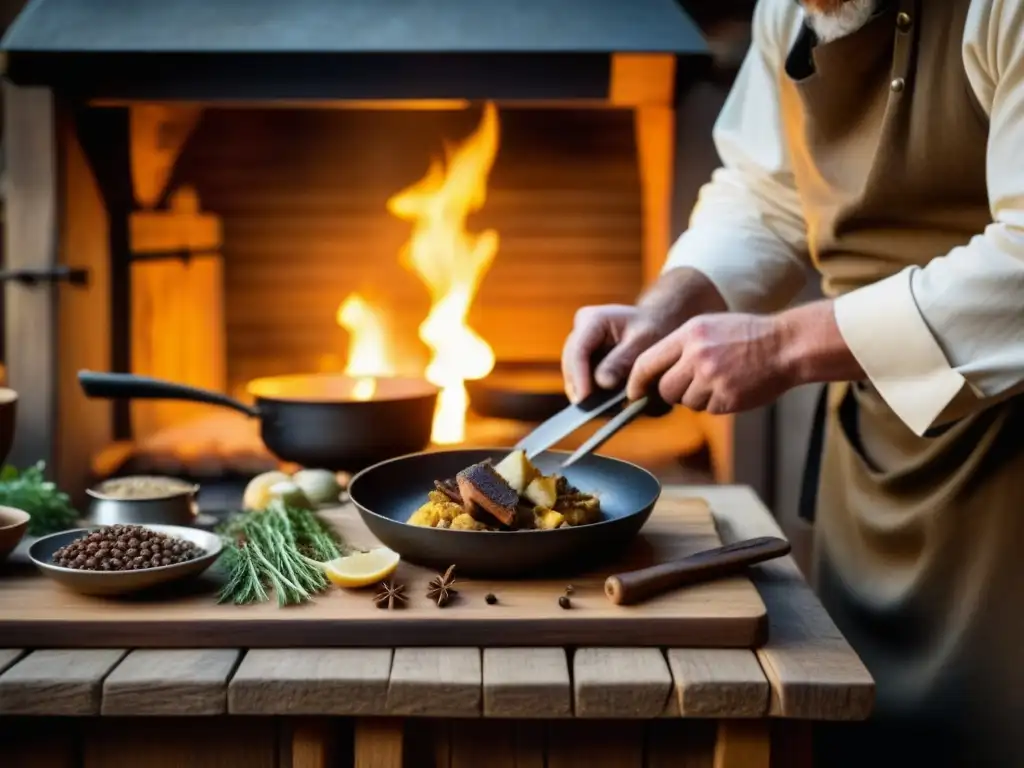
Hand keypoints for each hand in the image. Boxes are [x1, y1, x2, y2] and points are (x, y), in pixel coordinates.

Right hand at [561, 268, 727, 402]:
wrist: (657, 324)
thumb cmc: (653, 329)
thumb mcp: (643, 341)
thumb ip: (623, 361)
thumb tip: (603, 383)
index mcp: (592, 320)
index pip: (578, 351)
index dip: (579, 377)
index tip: (585, 400)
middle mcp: (580, 331)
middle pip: (570, 365)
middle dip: (579, 388)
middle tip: (593, 411)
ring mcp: (579, 346)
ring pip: (572, 375)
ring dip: (585, 392)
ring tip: (602, 410)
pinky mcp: (583, 360)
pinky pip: (581, 380)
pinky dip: (591, 393)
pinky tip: (604, 405)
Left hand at [626, 312, 796, 413]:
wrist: (786, 344)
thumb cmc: (747, 335)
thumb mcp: (709, 326)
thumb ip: (681, 347)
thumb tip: (654, 373)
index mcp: (689, 334)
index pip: (647, 363)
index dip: (636, 382)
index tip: (632, 393)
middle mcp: (697, 356)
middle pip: (665, 389)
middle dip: (673, 392)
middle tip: (693, 383)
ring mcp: (712, 378)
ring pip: (687, 402)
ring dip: (698, 398)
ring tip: (721, 379)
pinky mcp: (727, 398)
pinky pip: (709, 409)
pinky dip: (718, 403)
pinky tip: (733, 387)